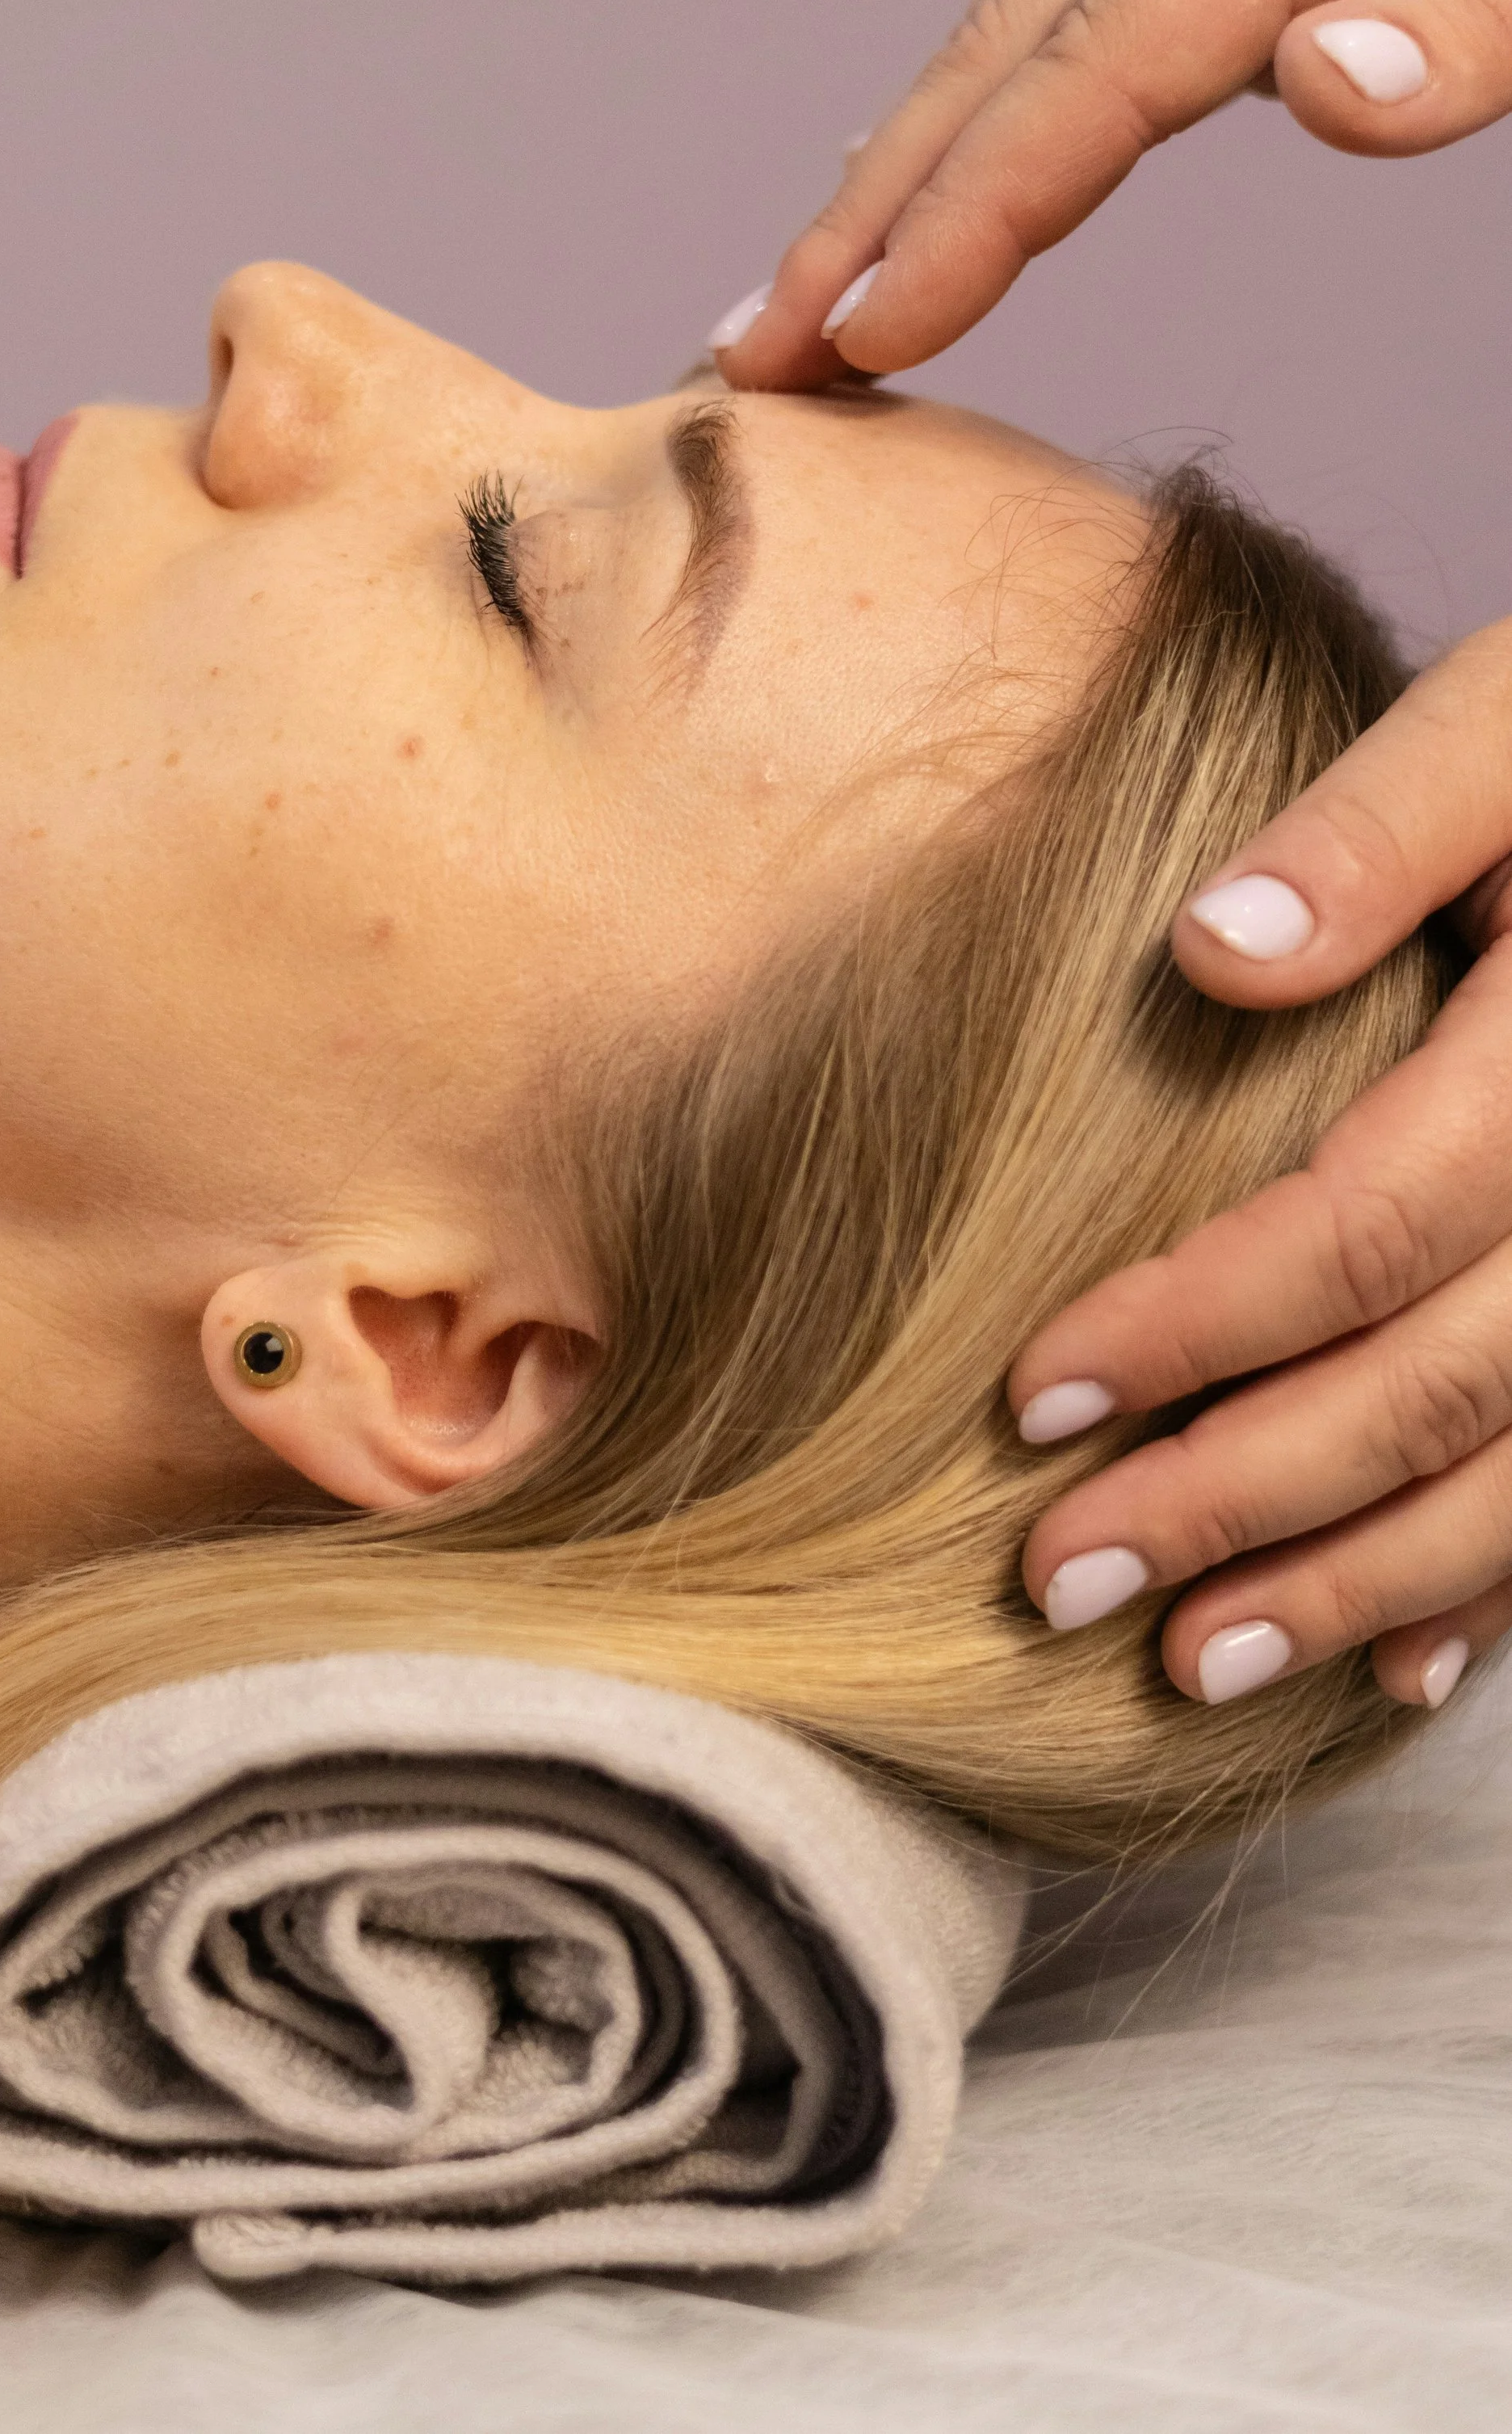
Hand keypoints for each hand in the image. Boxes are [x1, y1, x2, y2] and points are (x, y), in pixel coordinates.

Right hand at [713, 0, 1511, 389]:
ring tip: (795, 296)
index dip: (970, 212)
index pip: (1099, 69)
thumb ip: (1486, 24)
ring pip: (1018, 22)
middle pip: (1010, 44)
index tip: (862, 341)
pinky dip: (974, 106)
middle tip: (751, 358)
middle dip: (869, 209)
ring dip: (894, 166)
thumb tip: (1310, 88)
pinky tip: (922, 169)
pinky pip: (1069, 6)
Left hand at [1011, 618, 1511, 1711]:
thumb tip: (1209, 950)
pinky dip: (1500, 1589)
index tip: (1028, 1399)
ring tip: (1188, 1663)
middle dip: (1240, 1501)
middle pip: (1435, 1390)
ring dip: (1359, 1586)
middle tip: (1060, 1578)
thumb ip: (1377, 829)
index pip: (1364, 1228)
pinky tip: (1401, 1662)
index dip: (1193, 1325)